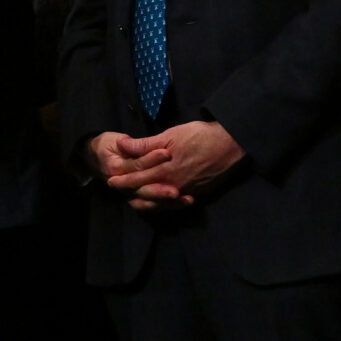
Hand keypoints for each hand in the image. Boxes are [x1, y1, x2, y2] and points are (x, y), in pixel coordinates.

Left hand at [103, 121, 244, 209]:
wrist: (230, 145)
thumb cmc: (199, 136)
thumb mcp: (170, 135)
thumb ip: (145, 145)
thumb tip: (122, 145)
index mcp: (164, 170)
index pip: (137, 178)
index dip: (123, 179)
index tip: (110, 180)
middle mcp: (172, 185)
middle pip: (146, 192)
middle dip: (130, 191)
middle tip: (117, 191)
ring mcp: (185, 192)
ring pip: (159, 202)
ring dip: (145, 202)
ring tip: (133, 200)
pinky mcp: (196, 193)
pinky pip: (175, 204)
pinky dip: (164, 205)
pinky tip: (159, 203)